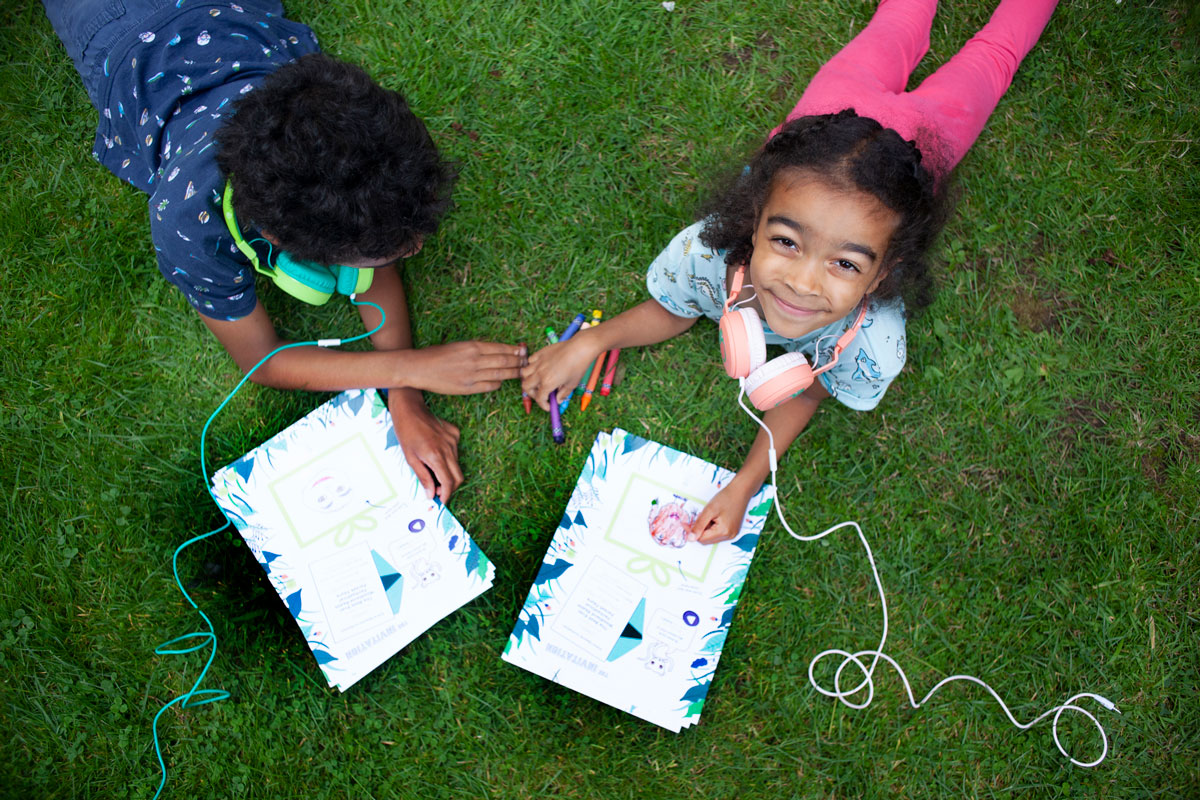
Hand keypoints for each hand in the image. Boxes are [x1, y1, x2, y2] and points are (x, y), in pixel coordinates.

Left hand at [388, 389, 462, 502]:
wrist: (410, 408)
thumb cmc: (406, 433)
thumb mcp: (410, 458)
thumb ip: (423, 477)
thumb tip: (430, 494)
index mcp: (435, 456)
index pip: (448, 482)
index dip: (446, 495)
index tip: (441, 502)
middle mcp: (448, 448)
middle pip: (458, 476)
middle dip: (450, 487)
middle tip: (437, 491)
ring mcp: (453, 440)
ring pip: (457, 464)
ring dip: (447, 472)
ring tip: (433, 471)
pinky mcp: (455, 433)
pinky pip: (455, 451)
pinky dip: (448, 458)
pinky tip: (436, 452)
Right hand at [403, 341, 526, 394]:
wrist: (420, 368)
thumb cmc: (438, 355)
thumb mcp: (459, 346)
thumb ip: (476, 349)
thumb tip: (496, 351)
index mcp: (472, 346)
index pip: (500, 348)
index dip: (513, 350)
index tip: (523, 351)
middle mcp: (474, 360)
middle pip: (504, 361)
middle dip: (518, 362)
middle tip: (527, 362)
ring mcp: (472, 375)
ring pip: (499, 374)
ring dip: (512, 373)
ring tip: (521, 372)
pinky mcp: (468, 388)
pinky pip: (489, 386)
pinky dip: (498, 383)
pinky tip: (501, 381)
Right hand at [521, 337, 602, 410]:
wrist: (580, 347)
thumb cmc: (579, 366)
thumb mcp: (572, 384)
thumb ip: (563, 393)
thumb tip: (558, 400)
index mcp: (548, 383)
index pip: (539, 398)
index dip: (543, 405)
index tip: (549, 406)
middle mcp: (540, 373)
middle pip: (526, 386)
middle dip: (532, 394)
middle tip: (541, 395)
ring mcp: (538, 362)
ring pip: (525, 373)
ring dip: (529, 379)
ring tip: (538, 381)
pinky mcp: (540, 353)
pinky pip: (530, 361)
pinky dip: (532, 366)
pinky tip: (540, 367)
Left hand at [690, 480, 755, 544]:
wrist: (740, 491)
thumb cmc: (726, 498)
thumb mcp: (709, 510)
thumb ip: (699, 525)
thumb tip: (690, 539)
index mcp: (724, 532)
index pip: (702, 539)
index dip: (692, 531)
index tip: (685, 522)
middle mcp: (729, 536)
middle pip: (707, 539)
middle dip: (699, 530)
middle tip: (698, 516)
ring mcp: (732, 534)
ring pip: (711, 537)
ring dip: (705, 528)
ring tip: (708, 515)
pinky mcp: (732, 530)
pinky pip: (717, 533)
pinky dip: (711, 527)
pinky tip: (713, 517)